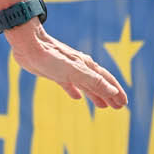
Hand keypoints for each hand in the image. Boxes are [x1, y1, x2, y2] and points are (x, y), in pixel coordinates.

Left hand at [7, 22, 127, 108]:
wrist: (29, 45)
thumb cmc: (52, 57)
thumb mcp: (75, 71)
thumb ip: (93, 81)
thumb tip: (113, 92)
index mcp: (87, 66)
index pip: (106, 80)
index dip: (116, 92)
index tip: (124, 103)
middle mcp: (79, 67)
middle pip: (98, 83)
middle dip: (109, 95)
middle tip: (119, 107)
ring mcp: (67, 70)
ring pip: (85, 85)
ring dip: (95, 95)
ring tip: (102, 106)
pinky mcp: (54, 73)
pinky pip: (68, 84)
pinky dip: (74, 91)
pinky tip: (76, 97)